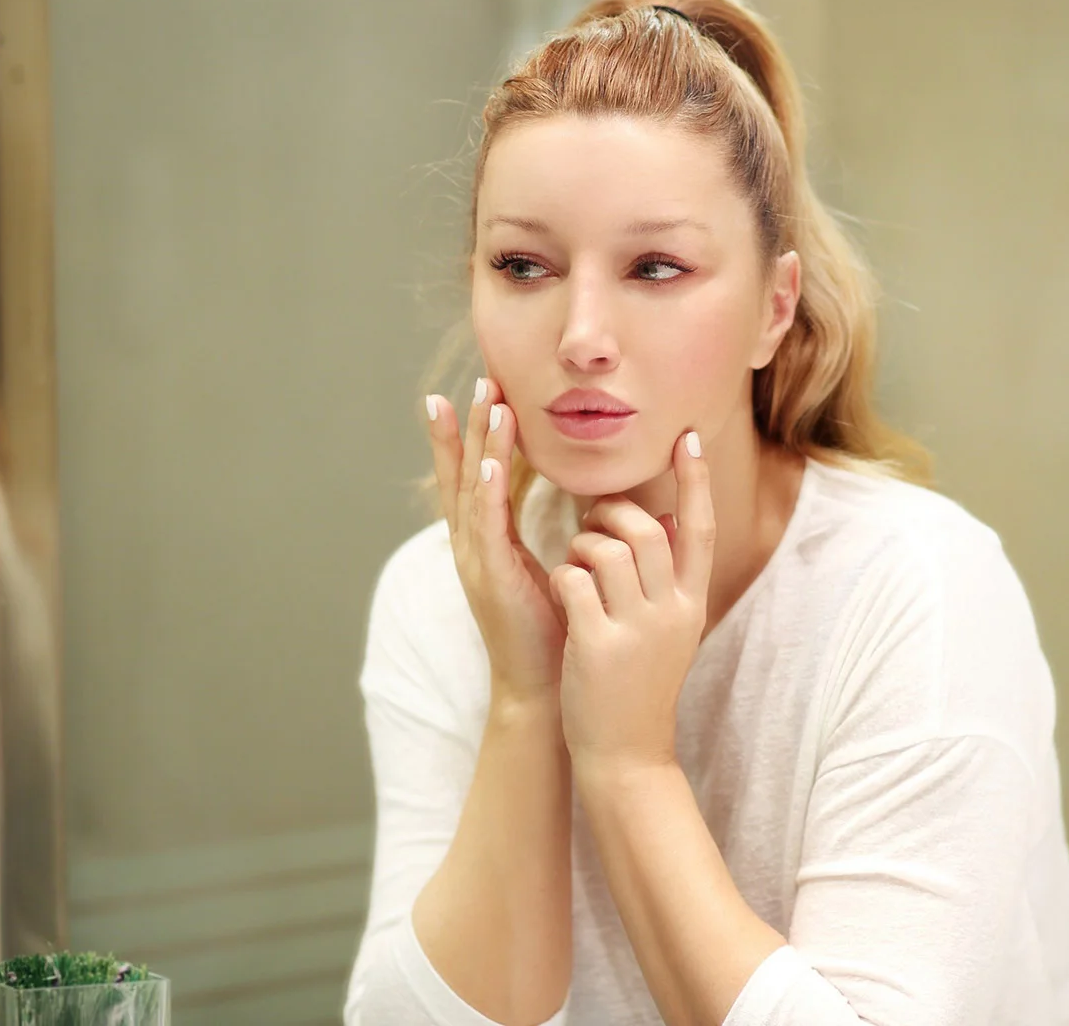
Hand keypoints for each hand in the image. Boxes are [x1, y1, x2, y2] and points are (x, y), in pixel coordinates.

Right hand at [428, 379, 565, 705]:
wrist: (546, 689)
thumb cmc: (558, 631)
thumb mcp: (564, 571)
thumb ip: (571, 535)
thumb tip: (603, 499)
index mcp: (489, 543)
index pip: (478, 477)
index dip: (476, 434)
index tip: (482, 390)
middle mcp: (473, 546)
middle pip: (465, 472)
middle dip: (471, 423)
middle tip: (479, 378)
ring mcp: (476, 561)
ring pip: (472, 489)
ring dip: (480, 441)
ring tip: (486, 400)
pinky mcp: (489, 579)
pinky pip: (484, 526)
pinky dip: (485, 490)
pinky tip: (490, 459)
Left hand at [553, 430, 713, 776]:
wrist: (626, 756)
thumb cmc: (638, 684)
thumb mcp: (669, 630)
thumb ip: (669, 576)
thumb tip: (670, 518)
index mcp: (691, 603)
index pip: (701, 528)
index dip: (696, 480)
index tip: (689, 436)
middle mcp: (671, 611)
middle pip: (647, 528)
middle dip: (611, 512)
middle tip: (591, 522)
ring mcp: (636, 629)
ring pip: (604, 548)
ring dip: (579, 545)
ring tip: (573, 565)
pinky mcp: (597, 645)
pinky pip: (572, 580)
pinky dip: (560, 576)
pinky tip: (560, 594)